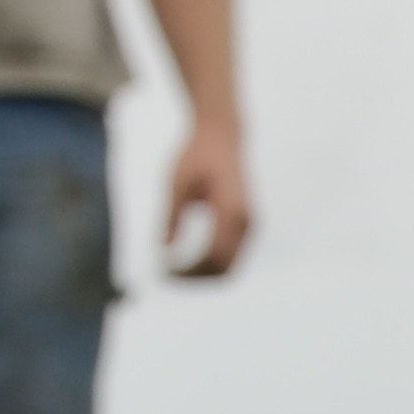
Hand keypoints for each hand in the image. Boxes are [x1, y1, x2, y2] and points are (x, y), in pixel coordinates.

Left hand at [159, 114, 252, 281]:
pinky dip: (211, 265)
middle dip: (196, 279)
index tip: (164, 270)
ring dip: (204, 275)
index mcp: (230, 210)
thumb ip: (171, 216)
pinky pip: (231, 256)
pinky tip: (189, 260)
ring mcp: (250, 224)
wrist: (222, 135)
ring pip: (230, 266)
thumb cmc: (197, 154)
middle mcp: (246, 221)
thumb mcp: (176, 183)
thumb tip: (163, 249)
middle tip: (168, 276)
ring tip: (176, 270)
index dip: (189, 271)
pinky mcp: (246, 225)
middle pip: (224, 268)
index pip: (213, 256)